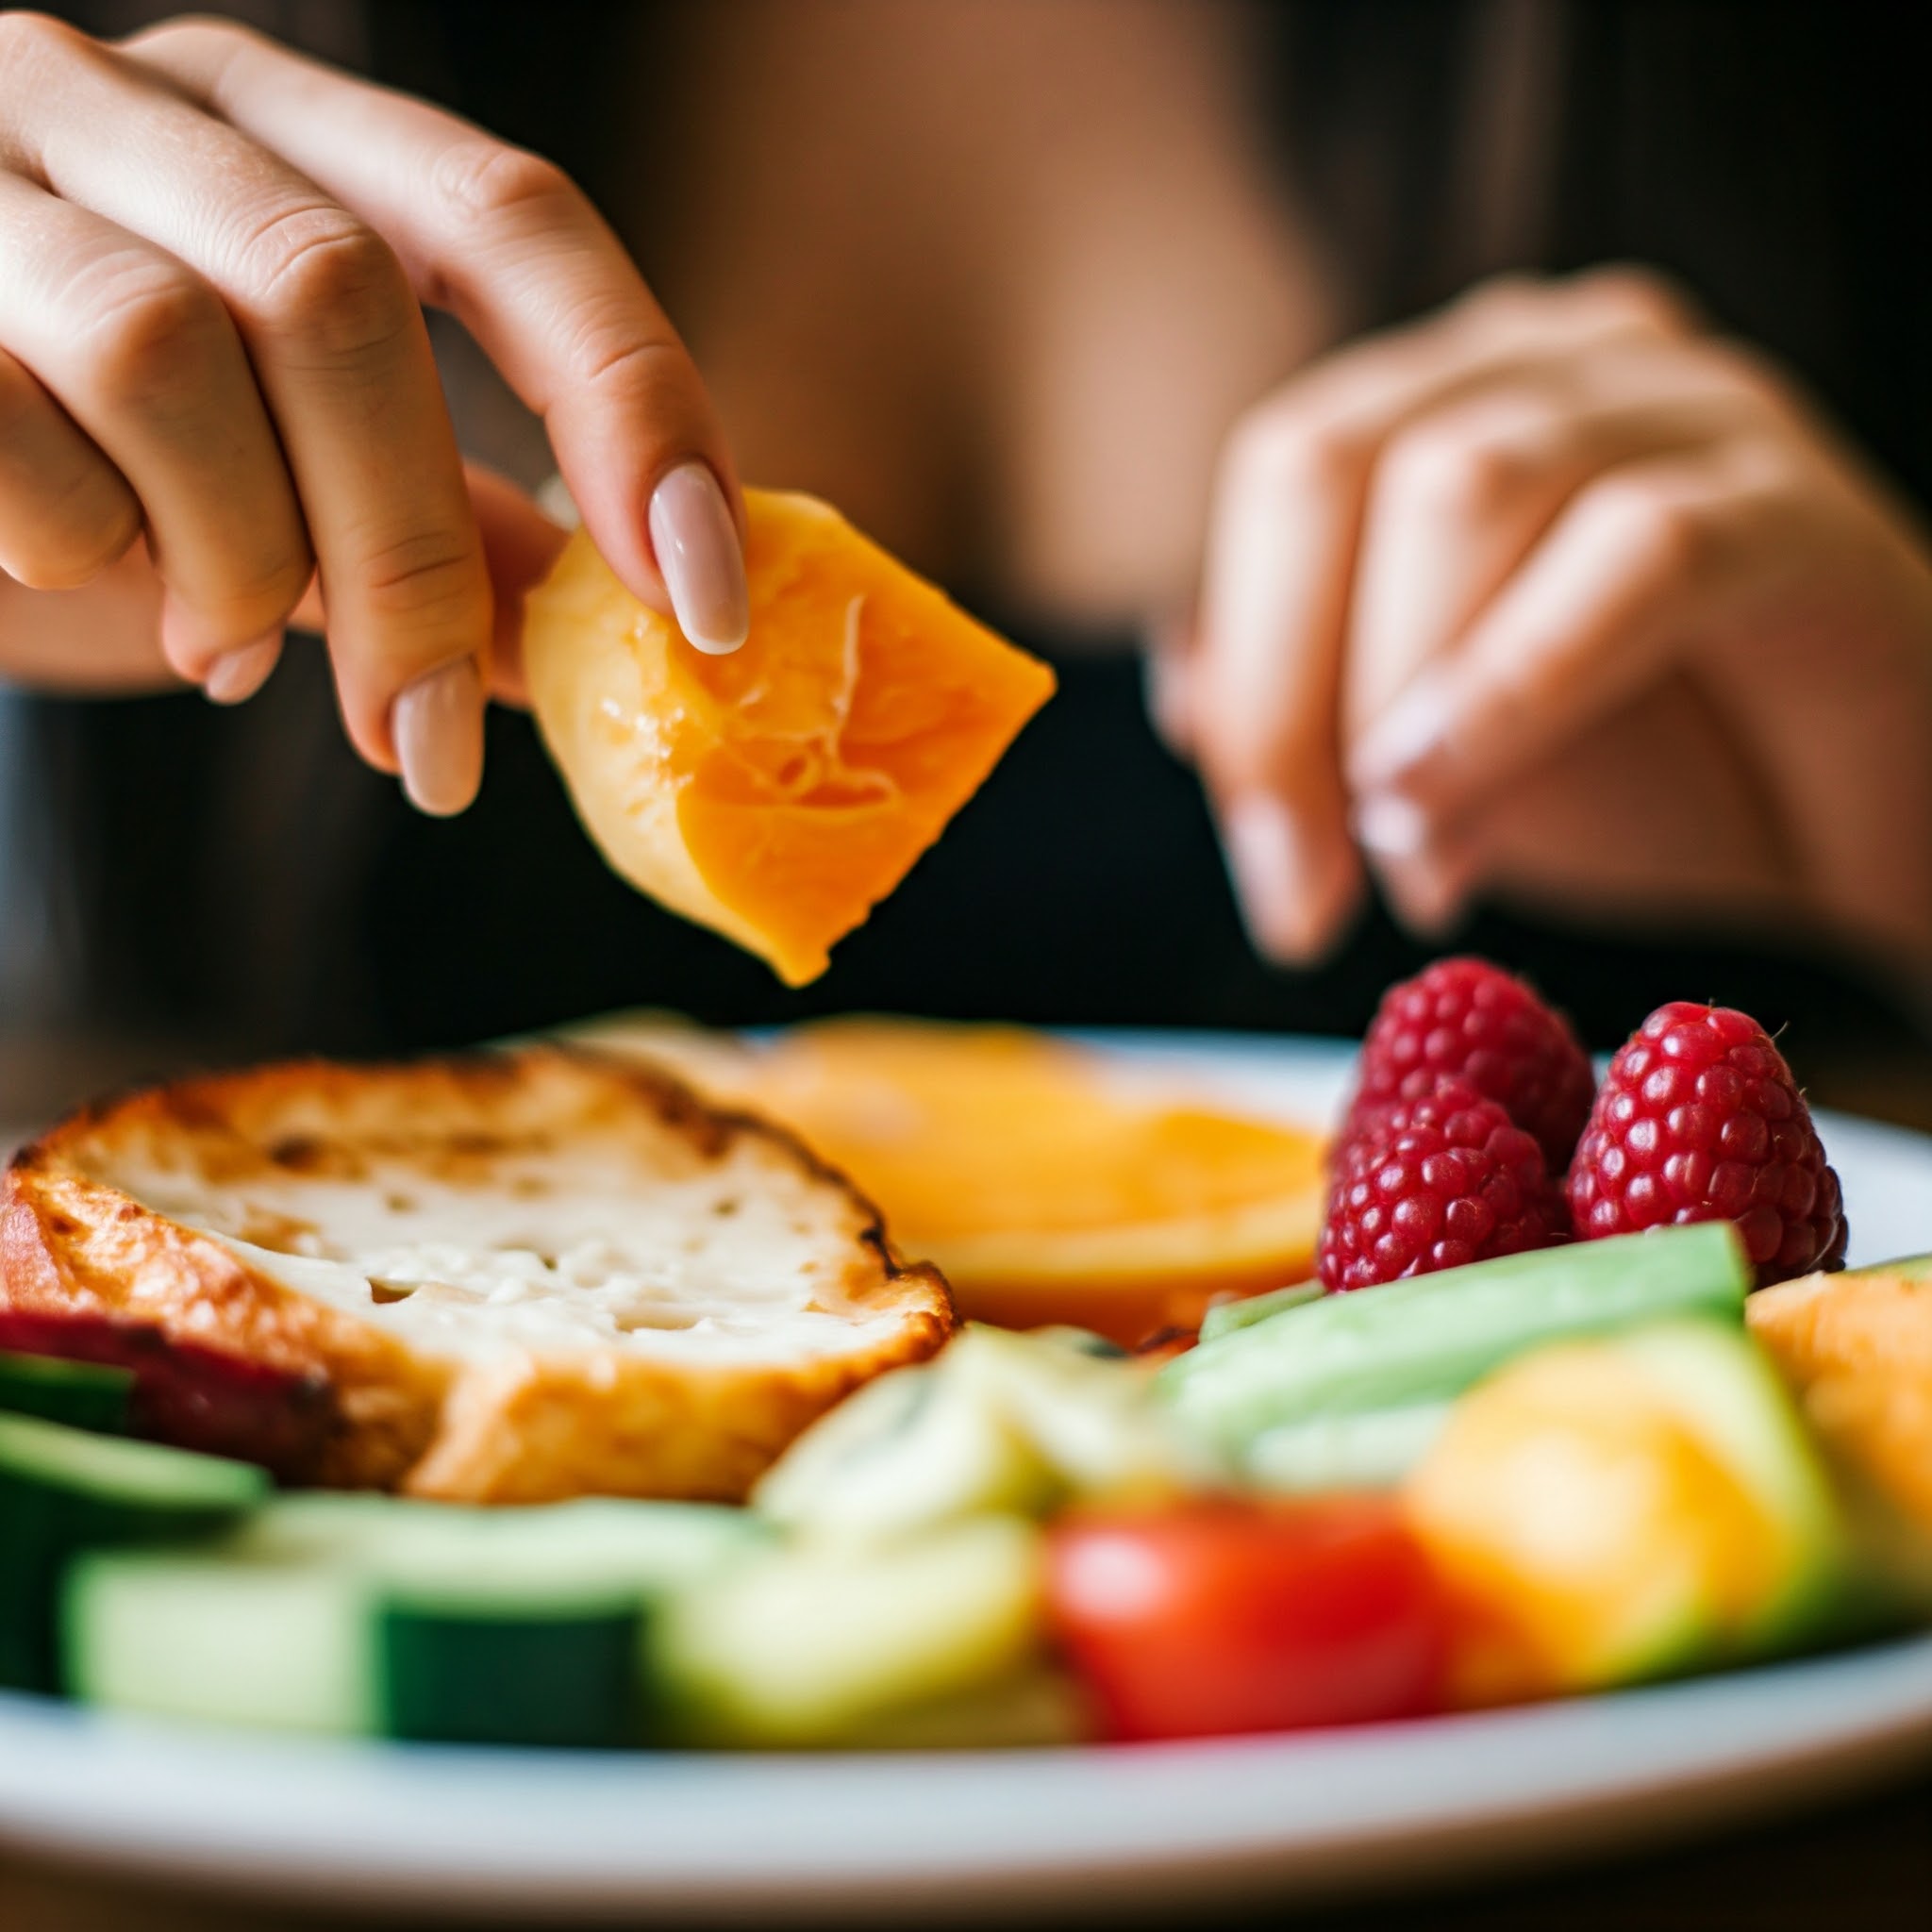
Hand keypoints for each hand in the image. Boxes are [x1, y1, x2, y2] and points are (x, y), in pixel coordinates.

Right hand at [0, 14, 749, 812]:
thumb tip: (628, 638)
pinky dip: (80, 543)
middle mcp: (123, 100)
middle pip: (338, 296)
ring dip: (234, 560)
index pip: (510, 215)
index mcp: (281, 129)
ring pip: (170, 350)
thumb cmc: (87, 468)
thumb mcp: (291, 485)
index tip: (704, 600)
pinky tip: (82, 572)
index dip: (632, 401)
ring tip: (221, 649)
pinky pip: (16, 426)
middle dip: (406, 559)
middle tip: (423, 745)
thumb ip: (449, 534)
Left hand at [1163, 268, 1931, 981]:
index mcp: (1443, 403)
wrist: (1868, 839)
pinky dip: (1520, 681)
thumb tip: (1180, 684)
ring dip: (1400, 698)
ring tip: (1423, 861)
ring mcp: (1684, 409)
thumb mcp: (1433, 764)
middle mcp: (1549, 365)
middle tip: (1307, 883)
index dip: (1246, 677)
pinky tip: (1458, 800)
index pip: (1281, 480)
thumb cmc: (1655, 783)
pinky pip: (1638, 546)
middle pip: (1332, 460)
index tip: (1268, 869)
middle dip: (1286, 696)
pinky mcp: (1796, 502)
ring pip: (1462, 483)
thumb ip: (1306, 715)